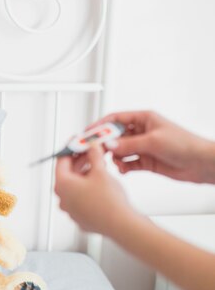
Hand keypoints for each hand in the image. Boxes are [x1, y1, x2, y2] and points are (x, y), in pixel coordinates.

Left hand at [54, 143, 134, 236]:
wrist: (121, 225)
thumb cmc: (108, 202)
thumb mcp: (100, 171)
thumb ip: (94, 155)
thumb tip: (92, 147)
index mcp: (62, 185)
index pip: (61, 161)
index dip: (71, 149)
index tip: (77, 143)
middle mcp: (62, 199)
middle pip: (68, 174)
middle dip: (80, 162)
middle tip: (91, 153)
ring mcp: (70, 210)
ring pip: (75, 187)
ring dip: (85, 175)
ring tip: (99, 167)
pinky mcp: (80, 217)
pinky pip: (81, 199)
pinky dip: (88, 189)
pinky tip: (101, 185)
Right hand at [93, 111, 214, 183]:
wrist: (202, 164)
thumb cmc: (186, 145)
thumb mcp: (153, 141)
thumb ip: (128, 144)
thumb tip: (108, 145)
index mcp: (144, 119)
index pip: (115, 119)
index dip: (100, 126)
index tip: (88, 134)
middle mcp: (141, 132)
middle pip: (115, 135)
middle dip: (105, 144)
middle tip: (95, 151)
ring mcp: (143, 147)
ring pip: (119, 151)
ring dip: (115, 158)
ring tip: (116, 163)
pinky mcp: (145, 161)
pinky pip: (127, 162)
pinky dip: (123, 166)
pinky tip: (124, 170)